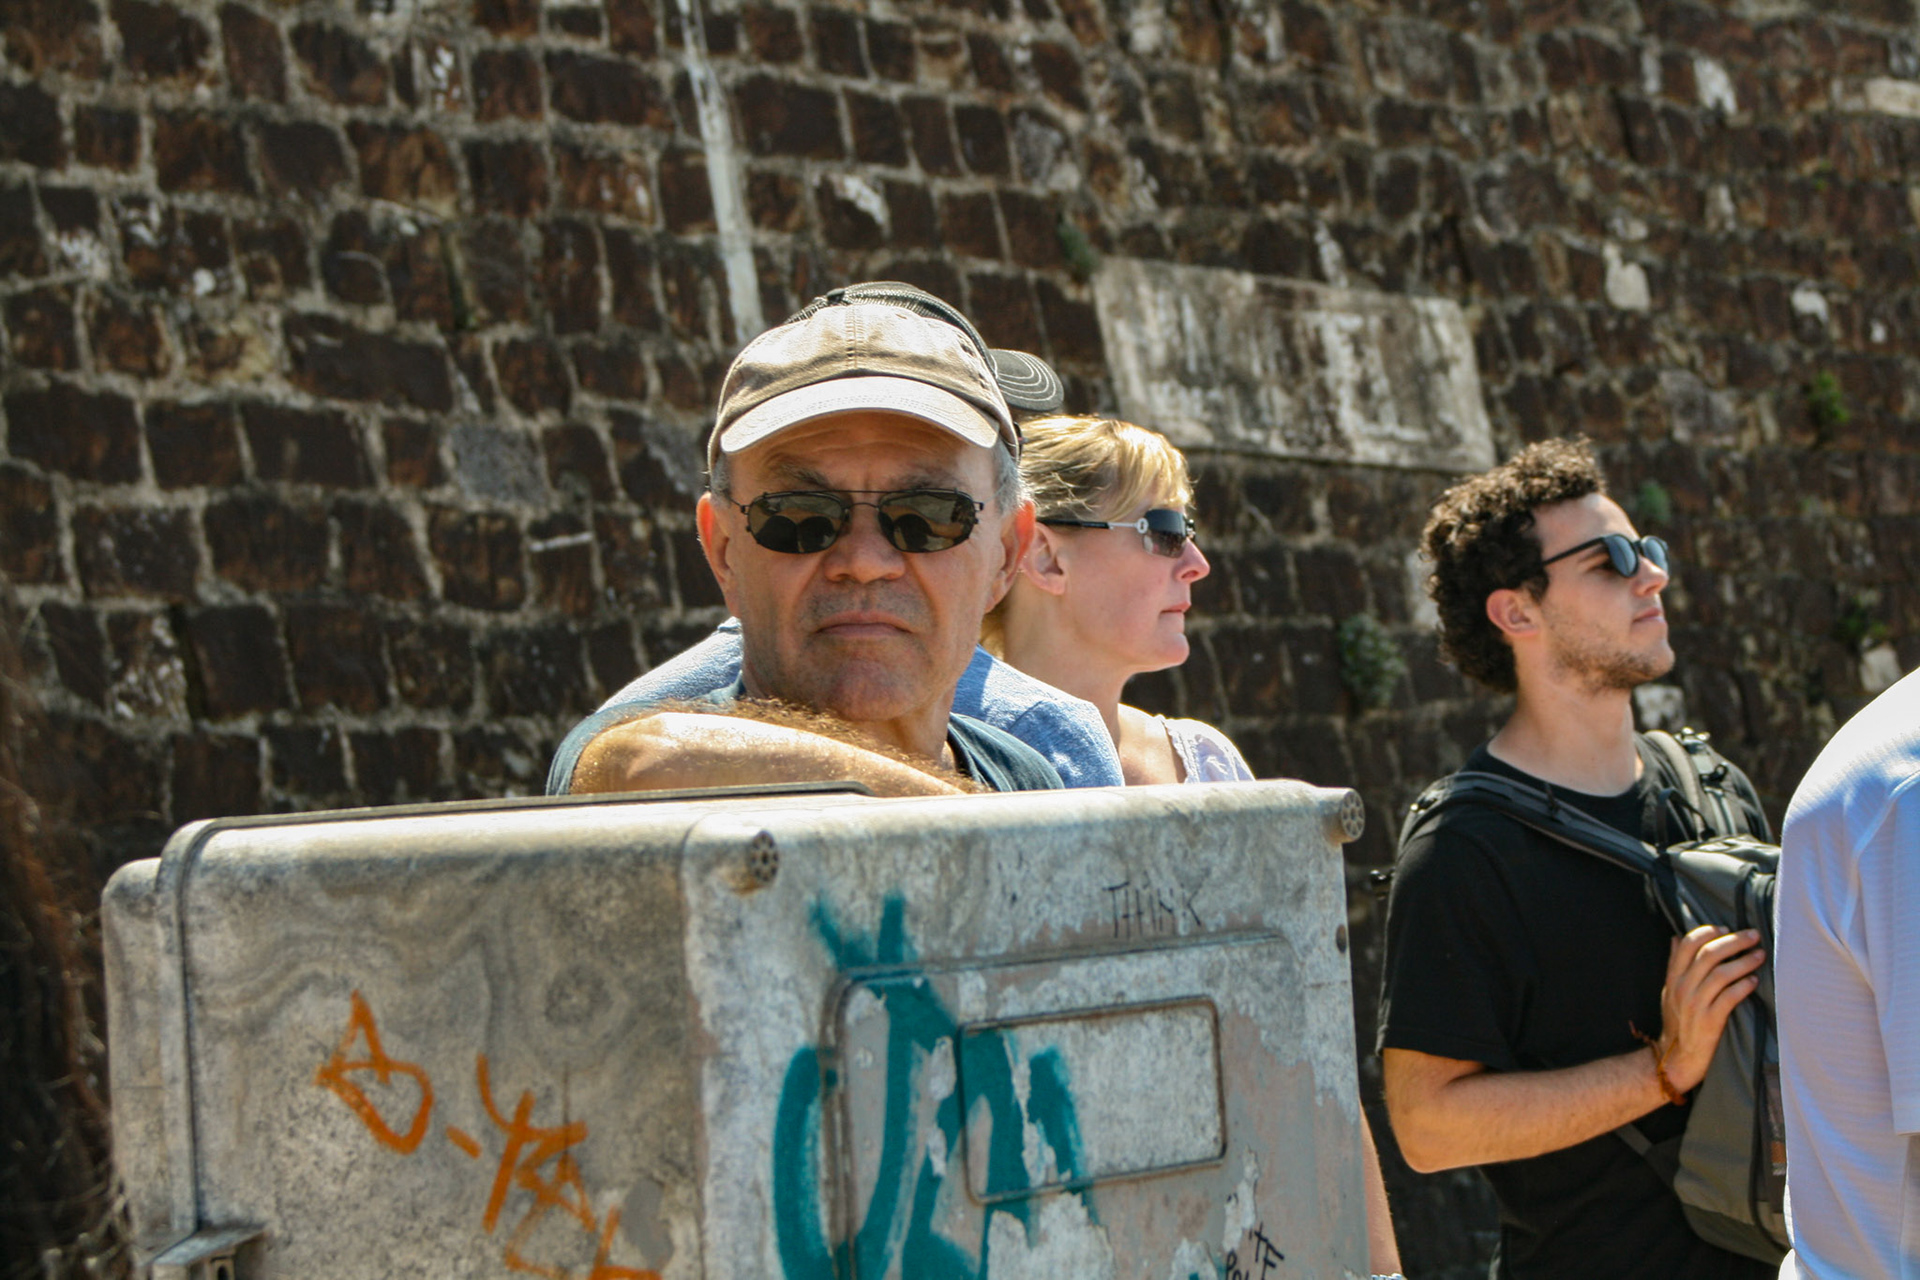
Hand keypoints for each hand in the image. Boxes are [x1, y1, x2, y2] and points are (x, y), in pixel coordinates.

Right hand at [1656, 924, 1764, 1093]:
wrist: (1679, 1057)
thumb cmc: (1678, 1020)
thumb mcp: (1670, 990)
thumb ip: (1674, 964)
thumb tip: (1675, 937)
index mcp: (1673, 977)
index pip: (1687, 944)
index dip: (1708, 931)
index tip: (1726, 927)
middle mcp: (1682, 987)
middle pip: (1709, 954)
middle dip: (1734, 941)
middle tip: (1753, 935)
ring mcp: (1695, 1004)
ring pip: (1722, 973)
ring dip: (1744, 961)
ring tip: (1760, 956)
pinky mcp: (1710, 1020)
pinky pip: (1730, 997)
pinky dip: (1743, 986)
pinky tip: (1754, 981)